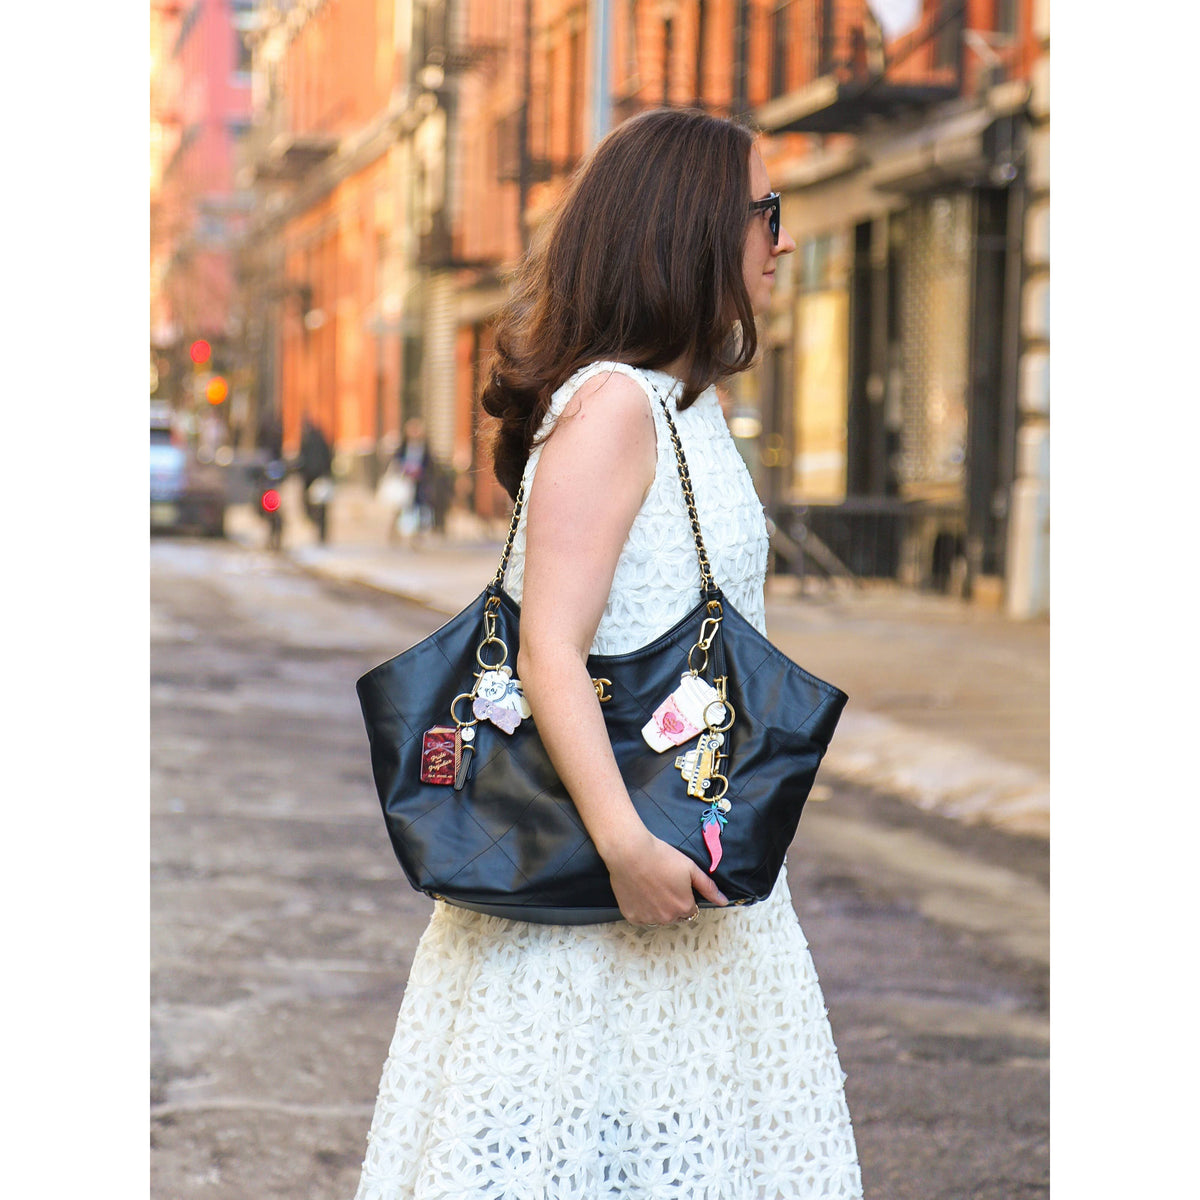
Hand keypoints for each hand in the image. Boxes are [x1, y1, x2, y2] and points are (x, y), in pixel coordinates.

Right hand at [604, 827, 728, 926]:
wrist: (630, 853)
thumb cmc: (661, 857)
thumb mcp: (690, 868)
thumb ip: (708, 887)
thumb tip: (723, 901)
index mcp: (684, 907)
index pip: (690, 910)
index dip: (684, 896)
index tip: (675, 883)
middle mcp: (667, 918)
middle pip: (674, 915)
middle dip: (671, 903)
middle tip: (662, 882)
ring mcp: (648, 918)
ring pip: (657, 917)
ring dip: (656, 907)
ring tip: (649, 885)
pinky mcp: (632, 916)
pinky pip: (640, 916)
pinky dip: (640, 907)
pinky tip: (638, 891)